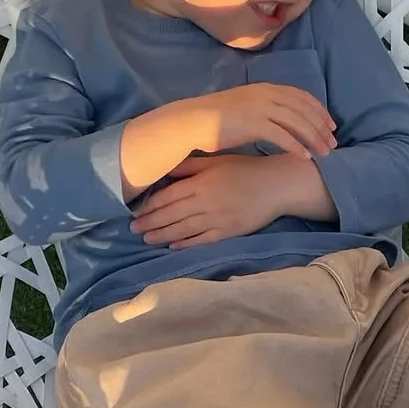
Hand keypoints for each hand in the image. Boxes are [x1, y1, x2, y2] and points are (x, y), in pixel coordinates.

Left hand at [130, 155, 295, 248]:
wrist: (276, 185)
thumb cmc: (246, 169)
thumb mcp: (216, 161)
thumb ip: (190, 167)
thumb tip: (165, 171)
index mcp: (200, 183)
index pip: (168, 197)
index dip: (150, 205)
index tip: (135, 211)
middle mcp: (205, 202)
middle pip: (171, 215)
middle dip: (150, 222)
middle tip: (133, 229)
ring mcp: (216, 219)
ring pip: (183, 230)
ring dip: (162, 235)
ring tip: (147, 239)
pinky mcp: (228, 232)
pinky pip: (201, 240)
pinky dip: (185, 243)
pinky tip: (172, 246)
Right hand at [186, 84, 336, 160]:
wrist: (193, 121)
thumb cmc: (217, 119)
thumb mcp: (246, 106)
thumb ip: (265, 109)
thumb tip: (280, 120)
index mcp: (266, 88)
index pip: (301, 96)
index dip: (319, 110)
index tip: (331, 124)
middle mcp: (266, 94)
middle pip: (304, 110)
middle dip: (321, 127)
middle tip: (333, 142)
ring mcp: (260, 108)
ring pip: (297, 122)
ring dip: (314, 138)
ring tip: (325, 153)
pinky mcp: (253, 124)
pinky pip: (282, 136)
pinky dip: (296, 146)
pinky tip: (305, 157)